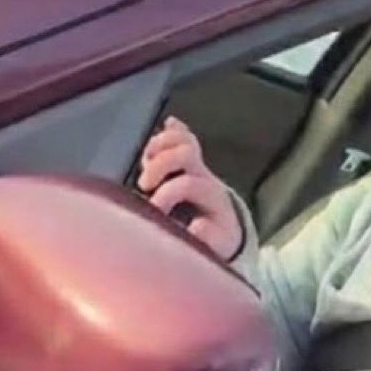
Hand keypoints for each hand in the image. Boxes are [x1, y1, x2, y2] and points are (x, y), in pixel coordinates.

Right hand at [137, 116, 243, 261]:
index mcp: (212, 196)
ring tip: (147, 160)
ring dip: (160, 144)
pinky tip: (168, 123)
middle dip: (161, 164)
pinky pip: (182, 136)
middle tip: (145, 185)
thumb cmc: (216, 241)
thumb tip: (197, 226)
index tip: (155, 211)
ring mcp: (196, 165)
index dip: (167, 194)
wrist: (225, 231)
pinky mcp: (187, 160)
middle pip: (186, 151)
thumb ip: (206, 240)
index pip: (187, 183)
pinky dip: (173, 130)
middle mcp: (205, 175)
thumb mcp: (215, 247)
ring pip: (182, 139)